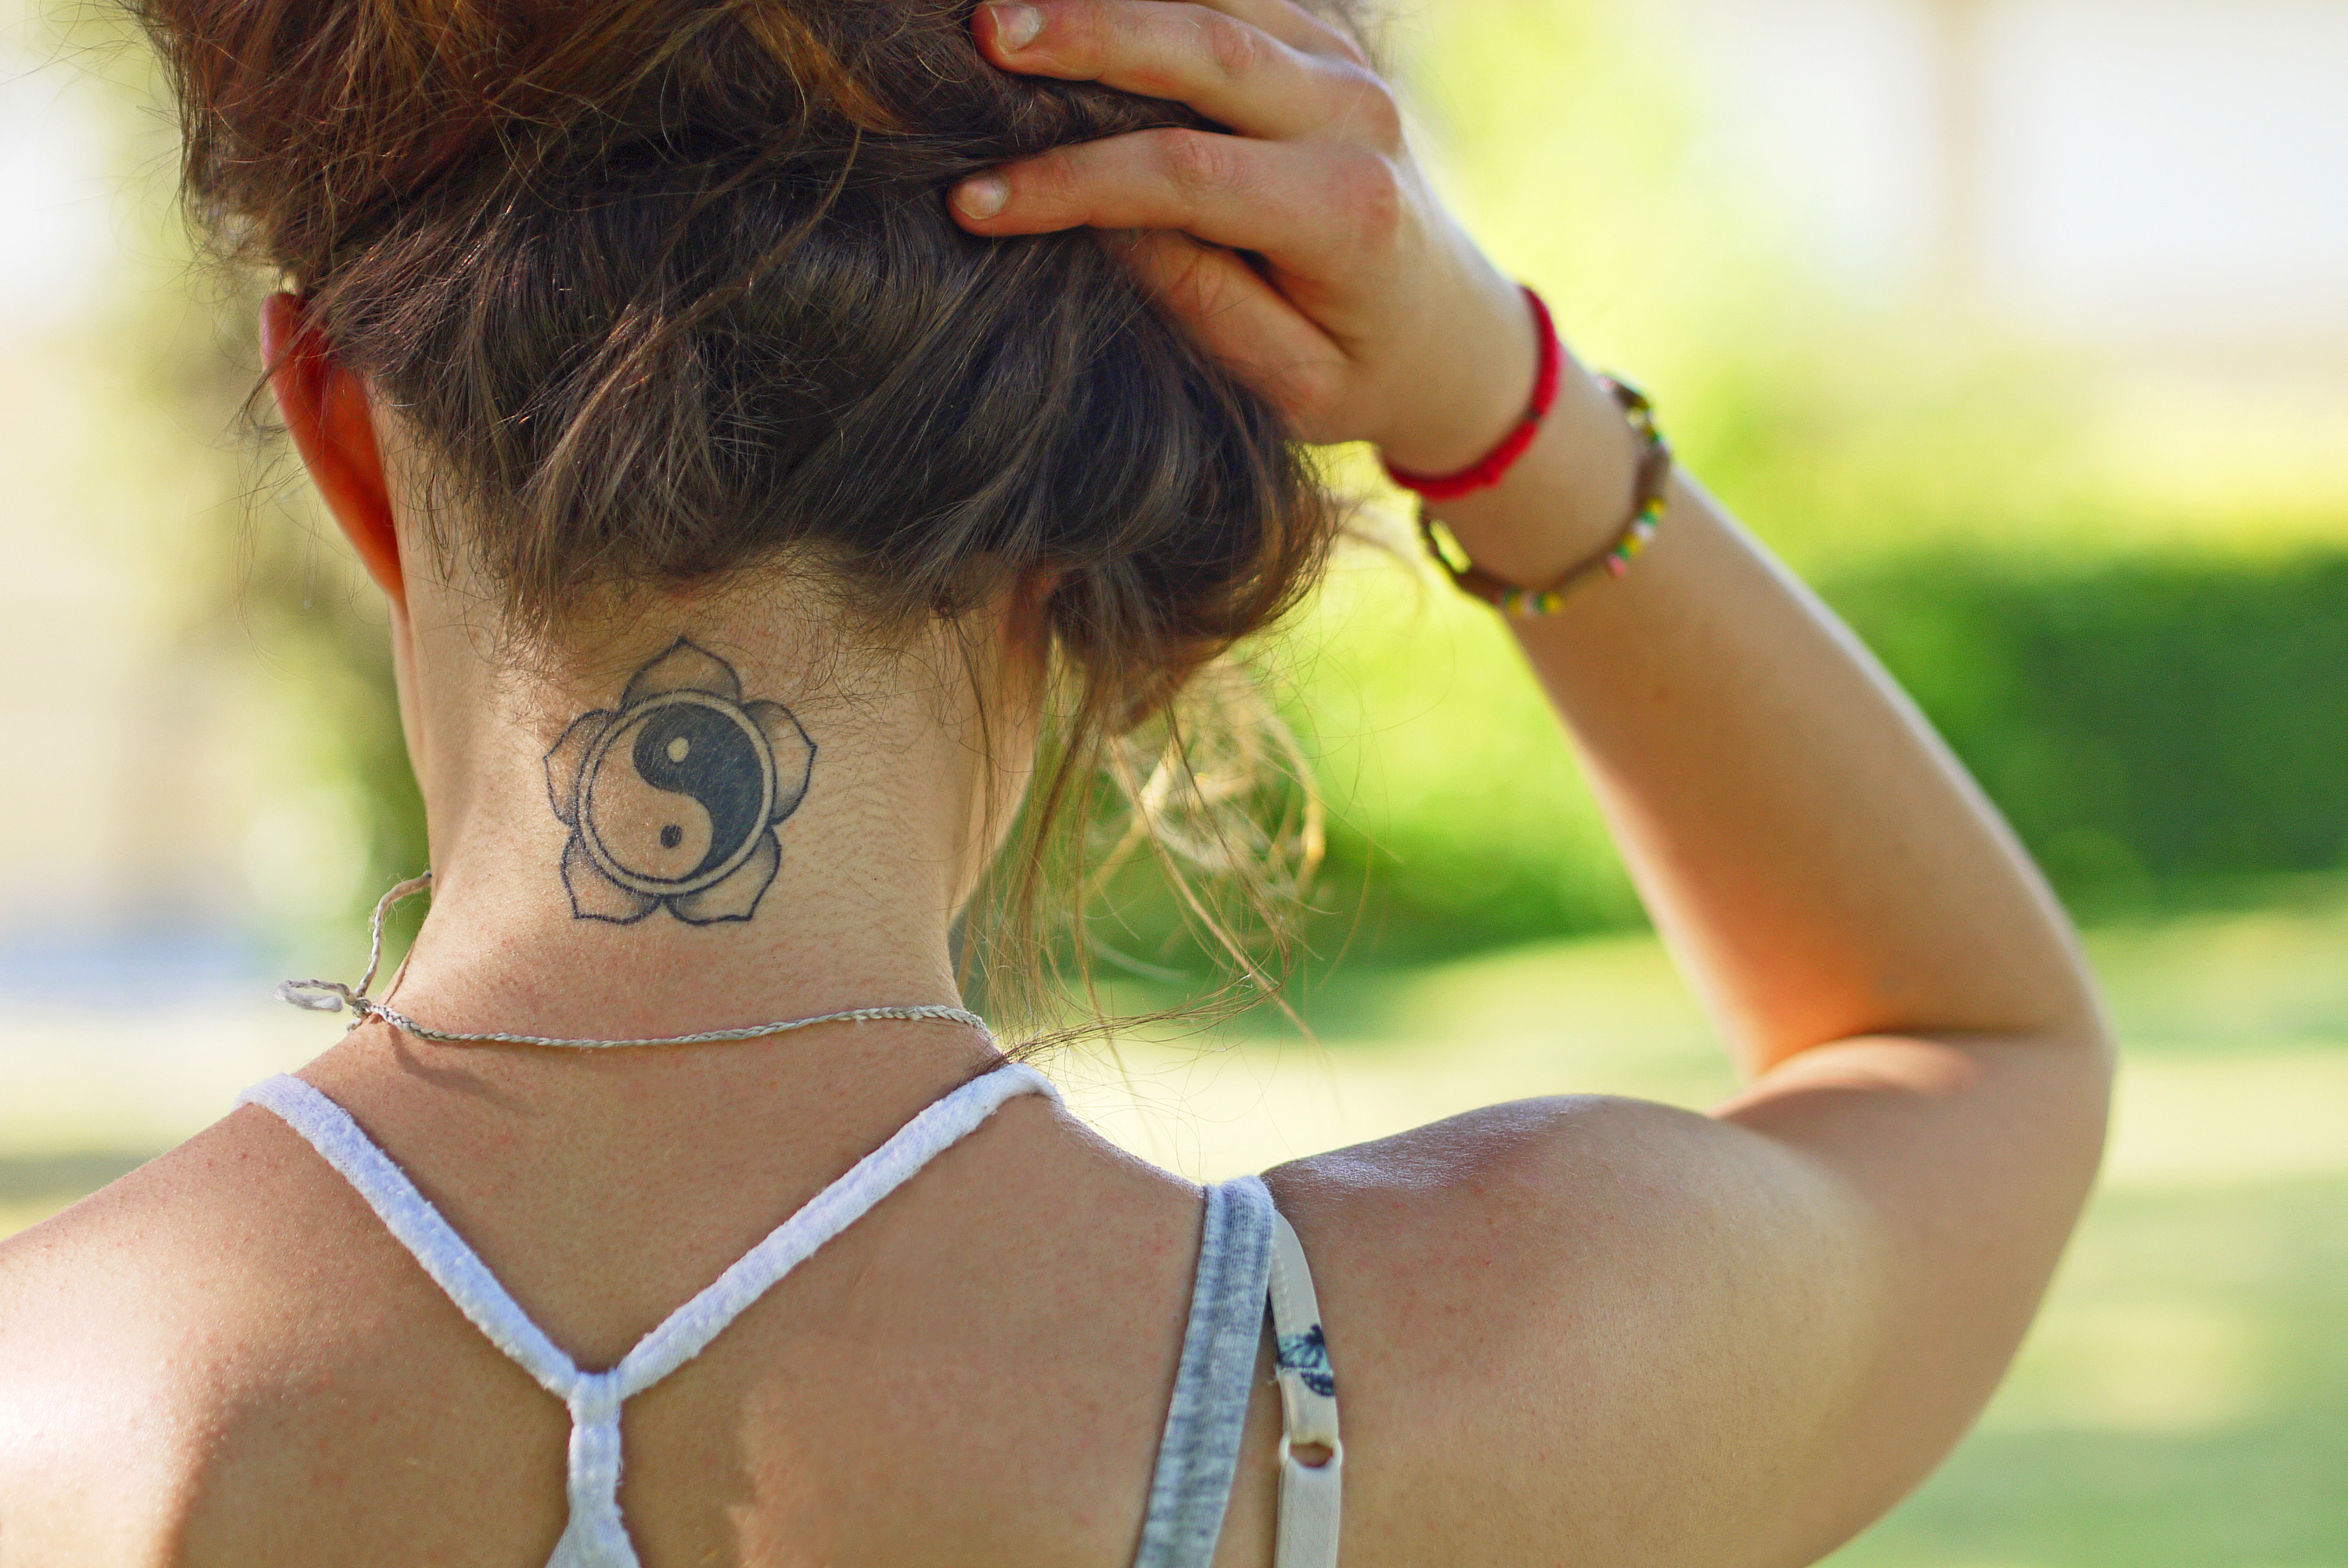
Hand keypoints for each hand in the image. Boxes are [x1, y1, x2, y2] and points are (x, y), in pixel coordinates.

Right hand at [951, 0, 1537, 474]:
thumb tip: (1101, 222)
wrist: (1449, 329)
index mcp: (1346, 213)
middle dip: (1086, 34)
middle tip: (986, 33)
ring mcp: (1342, 65)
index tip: (975, 204)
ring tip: (1006, 7)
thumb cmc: (1358, 369)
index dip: (1073, 183)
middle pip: (1205, 48)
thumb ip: (1204, 300)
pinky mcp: (1322, 41)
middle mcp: (1354, 118)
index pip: (1186, 177)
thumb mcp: (1290, 379)